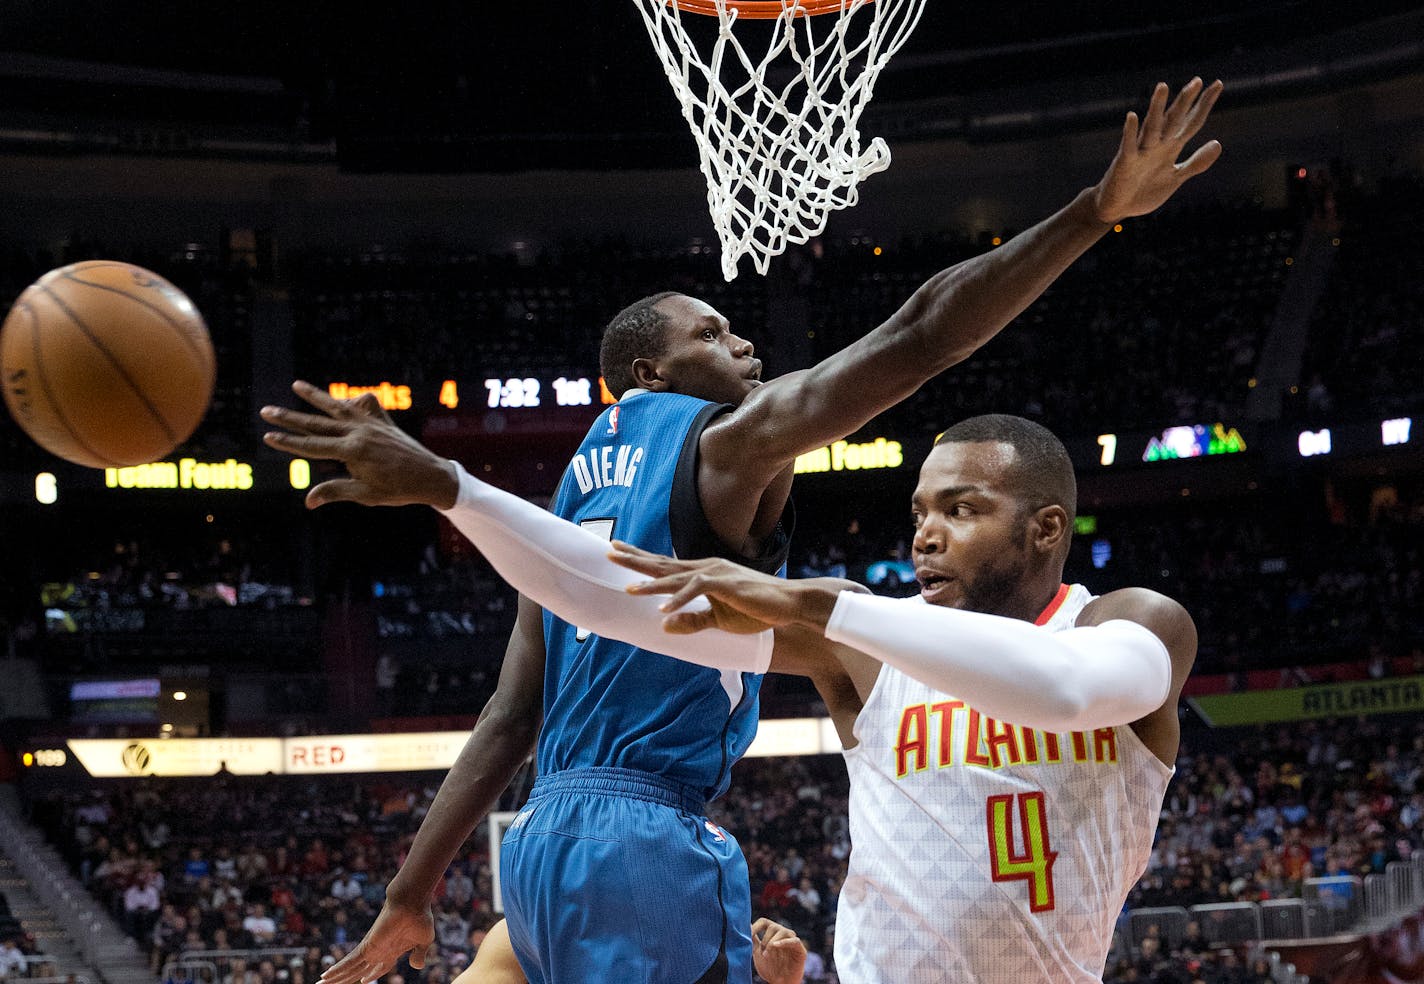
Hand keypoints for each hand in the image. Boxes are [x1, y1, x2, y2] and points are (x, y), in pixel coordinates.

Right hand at [260, 380, 459, 509]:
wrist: (432, 476)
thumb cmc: (399, 489)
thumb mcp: (366, 494)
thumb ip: (336, 492)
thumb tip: (308, 501)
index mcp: (353, 451)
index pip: (312, 445)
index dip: (288, 442)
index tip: (267, 436)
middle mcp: (360, 432)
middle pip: (317, 422)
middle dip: (289, 416)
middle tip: (266, 410)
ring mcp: (372, 423)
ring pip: (337, 406)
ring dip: (315, 395)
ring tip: (296, 384)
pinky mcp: (383, 421)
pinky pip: (365, 405)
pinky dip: (354, 401)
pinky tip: (346, 401)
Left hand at [317, 901, 433, 983]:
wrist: (412, 902)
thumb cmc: (420, 917)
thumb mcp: (424, 941)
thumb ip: (419, 954)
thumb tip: (416, 966)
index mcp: (392, 951)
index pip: (379, 967)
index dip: (372, 975)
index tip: (364, 980)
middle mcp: (379, 951)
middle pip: (359, 970)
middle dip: (347, 979)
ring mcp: (371, 949)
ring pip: (350, 969)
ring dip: (336, 978)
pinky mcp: (366, 947)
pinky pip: (349, 963)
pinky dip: (338, 970)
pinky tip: (327, 976)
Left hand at [608, 541, 844, 633]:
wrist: (789, 604)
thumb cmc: (757, 609)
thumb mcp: (719, 619)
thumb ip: (692, 621)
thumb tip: (663, 626)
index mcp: (703, 573)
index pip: (666, 565)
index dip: (641, 559)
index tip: (618, 552)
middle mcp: (706, 568)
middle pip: (664, 564)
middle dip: (635, 560)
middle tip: (609, 552)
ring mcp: (716, 574)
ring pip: (676, 577)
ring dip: (652, 584)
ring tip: (629, 589)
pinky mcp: (727, 584)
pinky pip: (697, 591)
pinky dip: (679, 600)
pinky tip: (663, 610)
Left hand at [751, 918, 806, 983]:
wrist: (780, 983)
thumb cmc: (770, 968)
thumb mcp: (758, 953)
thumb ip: (753, 939)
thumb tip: (746, 925)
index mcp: (773, 933)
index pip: (764, 922)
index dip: (755, 927)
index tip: (748, 935)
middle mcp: (783, 933)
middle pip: (772, 926)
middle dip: (765, 940)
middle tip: (762, 953)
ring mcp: (793, 940)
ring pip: (782, 931)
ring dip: (772, 943)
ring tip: (767, 955)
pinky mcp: (800, 950)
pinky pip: (794, 941)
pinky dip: (784, 942)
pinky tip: (776, 946)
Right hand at [1090, 78, 1222, 222]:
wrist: (1116, 208)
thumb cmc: (1144, 191)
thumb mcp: (1175, 177)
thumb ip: (1196, 162)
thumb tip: (1218, 143)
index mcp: (1170, 148)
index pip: (1190, 122)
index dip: (1204, 105)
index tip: (1218, 84)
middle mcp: (1157, 145)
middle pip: (1173, 120)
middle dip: (1185, 102)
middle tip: (1197, 81)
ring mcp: (1140, 153)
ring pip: (1151, 127)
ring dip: (1156, 108)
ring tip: (1163, 86)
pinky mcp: (1125, 163)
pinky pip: (1128, 146)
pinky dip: (1130, 132)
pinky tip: (1132, 116)